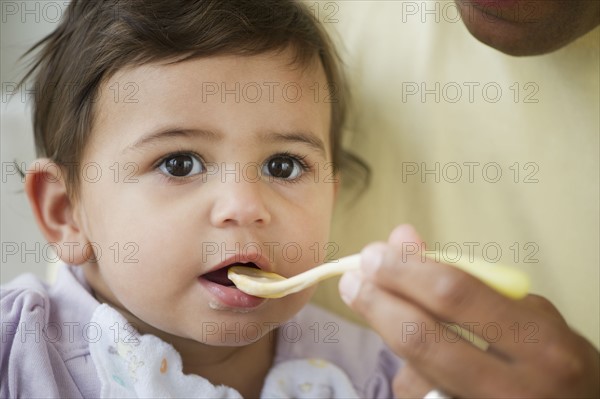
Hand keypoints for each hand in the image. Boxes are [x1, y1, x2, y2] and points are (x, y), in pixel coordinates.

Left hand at [339, 225, 599, 397]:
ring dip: (388, 334)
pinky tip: (416, 357)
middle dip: (378, 303)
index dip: (405, 271)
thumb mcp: (527, 310)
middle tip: (354, 279)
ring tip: (380, 307)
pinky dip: (408, 369)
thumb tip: (401, 237)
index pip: (455, 296)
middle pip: (422, 339)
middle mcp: (513, 386)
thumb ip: (467, 278)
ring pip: (412, 372)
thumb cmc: (551, 355)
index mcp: (539, 343)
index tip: (373, 256)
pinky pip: (418, 392)